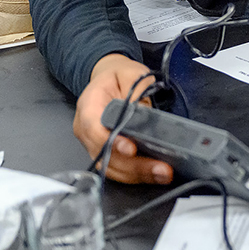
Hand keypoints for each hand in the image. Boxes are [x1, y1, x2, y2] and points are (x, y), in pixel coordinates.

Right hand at [73, 54, 172, 184]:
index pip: (95, 130)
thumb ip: (137, 92)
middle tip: (161, 169)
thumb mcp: (132, 74)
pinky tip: (154, 175)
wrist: (110, 77)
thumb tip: (145, 114)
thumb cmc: (119, 76)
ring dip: (137, 174)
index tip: (131, 149)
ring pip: (110, 167)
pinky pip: (116, 169)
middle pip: (104, 155)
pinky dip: (135, 175)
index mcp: (88, 106)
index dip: (112, 143)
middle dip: (133, 165)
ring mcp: (93, 144)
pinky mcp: (104, 153)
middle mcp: (86, 130)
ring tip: (162, 174)